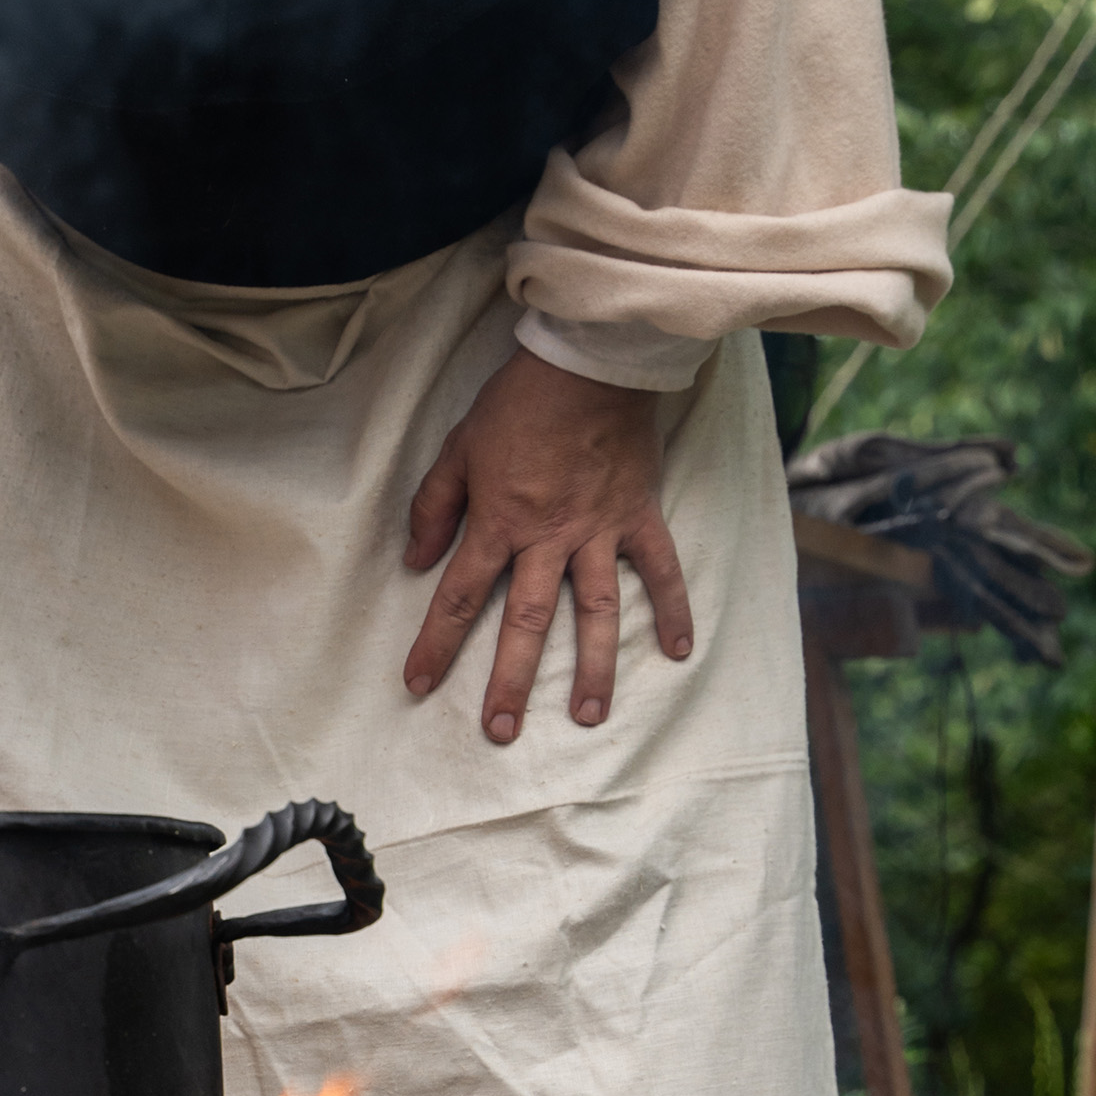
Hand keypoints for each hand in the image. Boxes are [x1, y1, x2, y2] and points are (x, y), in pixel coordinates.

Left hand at [402, 347, 692, 743]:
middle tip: (501, 731)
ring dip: (594, 669)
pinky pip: (660, 571)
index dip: (436, 644)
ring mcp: (598, 532)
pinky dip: (672, 610)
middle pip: (526, 623)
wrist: (587, 363)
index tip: (417, 684)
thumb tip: (418, 561)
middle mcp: (548, 539)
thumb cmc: (517, 405)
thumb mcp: (458, 449)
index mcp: (499, 524)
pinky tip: (678, 652)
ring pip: (595, 613)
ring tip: (589, 718)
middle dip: (511, 682)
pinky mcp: (638, 517)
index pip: (459, 597)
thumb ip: (434, 507)